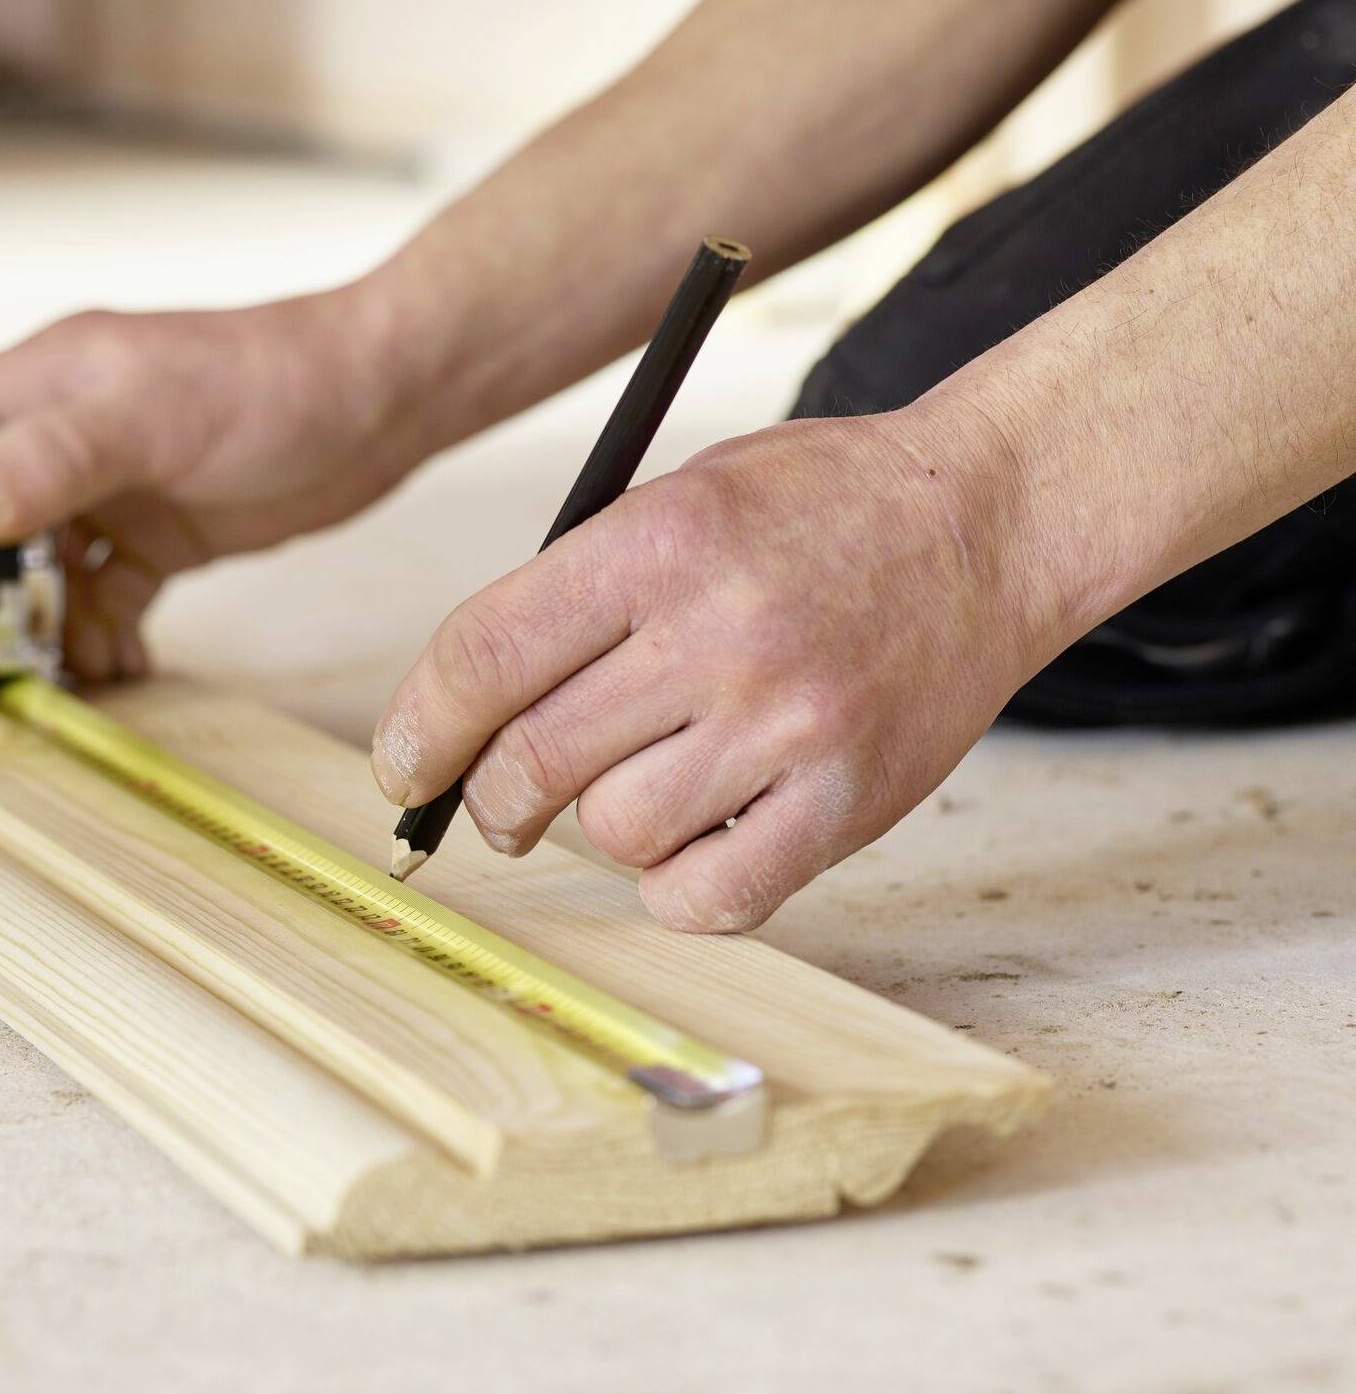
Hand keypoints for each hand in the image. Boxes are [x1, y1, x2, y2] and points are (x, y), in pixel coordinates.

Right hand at [0, 287, 411, 681]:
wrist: (385, 400)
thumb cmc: (270, 381)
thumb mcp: (151, 415)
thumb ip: (49, 460)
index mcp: (41, 385)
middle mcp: (66, 438)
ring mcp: (114, 490)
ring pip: (35, 570)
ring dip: (23, 629)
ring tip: (22, 688)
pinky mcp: (163, 536)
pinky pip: (105, 598)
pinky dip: (99, 639)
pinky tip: (115, 670)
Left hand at [370, 405, 1063, 930]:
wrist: (990, 522)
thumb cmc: (820, 509)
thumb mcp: (677, 496)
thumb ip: (575, 594)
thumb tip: (461, 716)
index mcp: (659, 542)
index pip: (483, 658)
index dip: (419, 730)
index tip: (403, 770)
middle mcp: (720, 635)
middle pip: (533, 762)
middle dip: (491, 799)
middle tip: (500, 804)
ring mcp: (789, 726)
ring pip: (616, 833)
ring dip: (604, 824)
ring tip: (647, 781)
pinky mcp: (847, 802)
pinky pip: (710, 897)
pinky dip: (679, 884)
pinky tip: (696, 838)